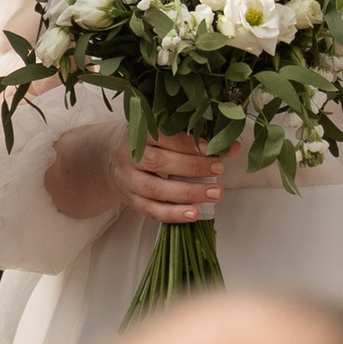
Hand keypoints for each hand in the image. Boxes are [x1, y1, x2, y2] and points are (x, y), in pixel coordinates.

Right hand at [45, 119, 226, 227]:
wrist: (110, 157)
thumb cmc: (146, 141)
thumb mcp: (160, 129)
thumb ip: (191, 136)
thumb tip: (232, 146)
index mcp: (138, 131)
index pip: (165, 136)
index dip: (190, 144)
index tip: (215, 149)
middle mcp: (128, 155)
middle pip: (159, 163)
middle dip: (192, 167)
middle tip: (219, 169)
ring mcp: (127, 180)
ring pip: (155, 190)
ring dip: (188, 193)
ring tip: (215, 194)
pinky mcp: (130, 200)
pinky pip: (151, 210)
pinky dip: (173, 214)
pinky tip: (194, 213)